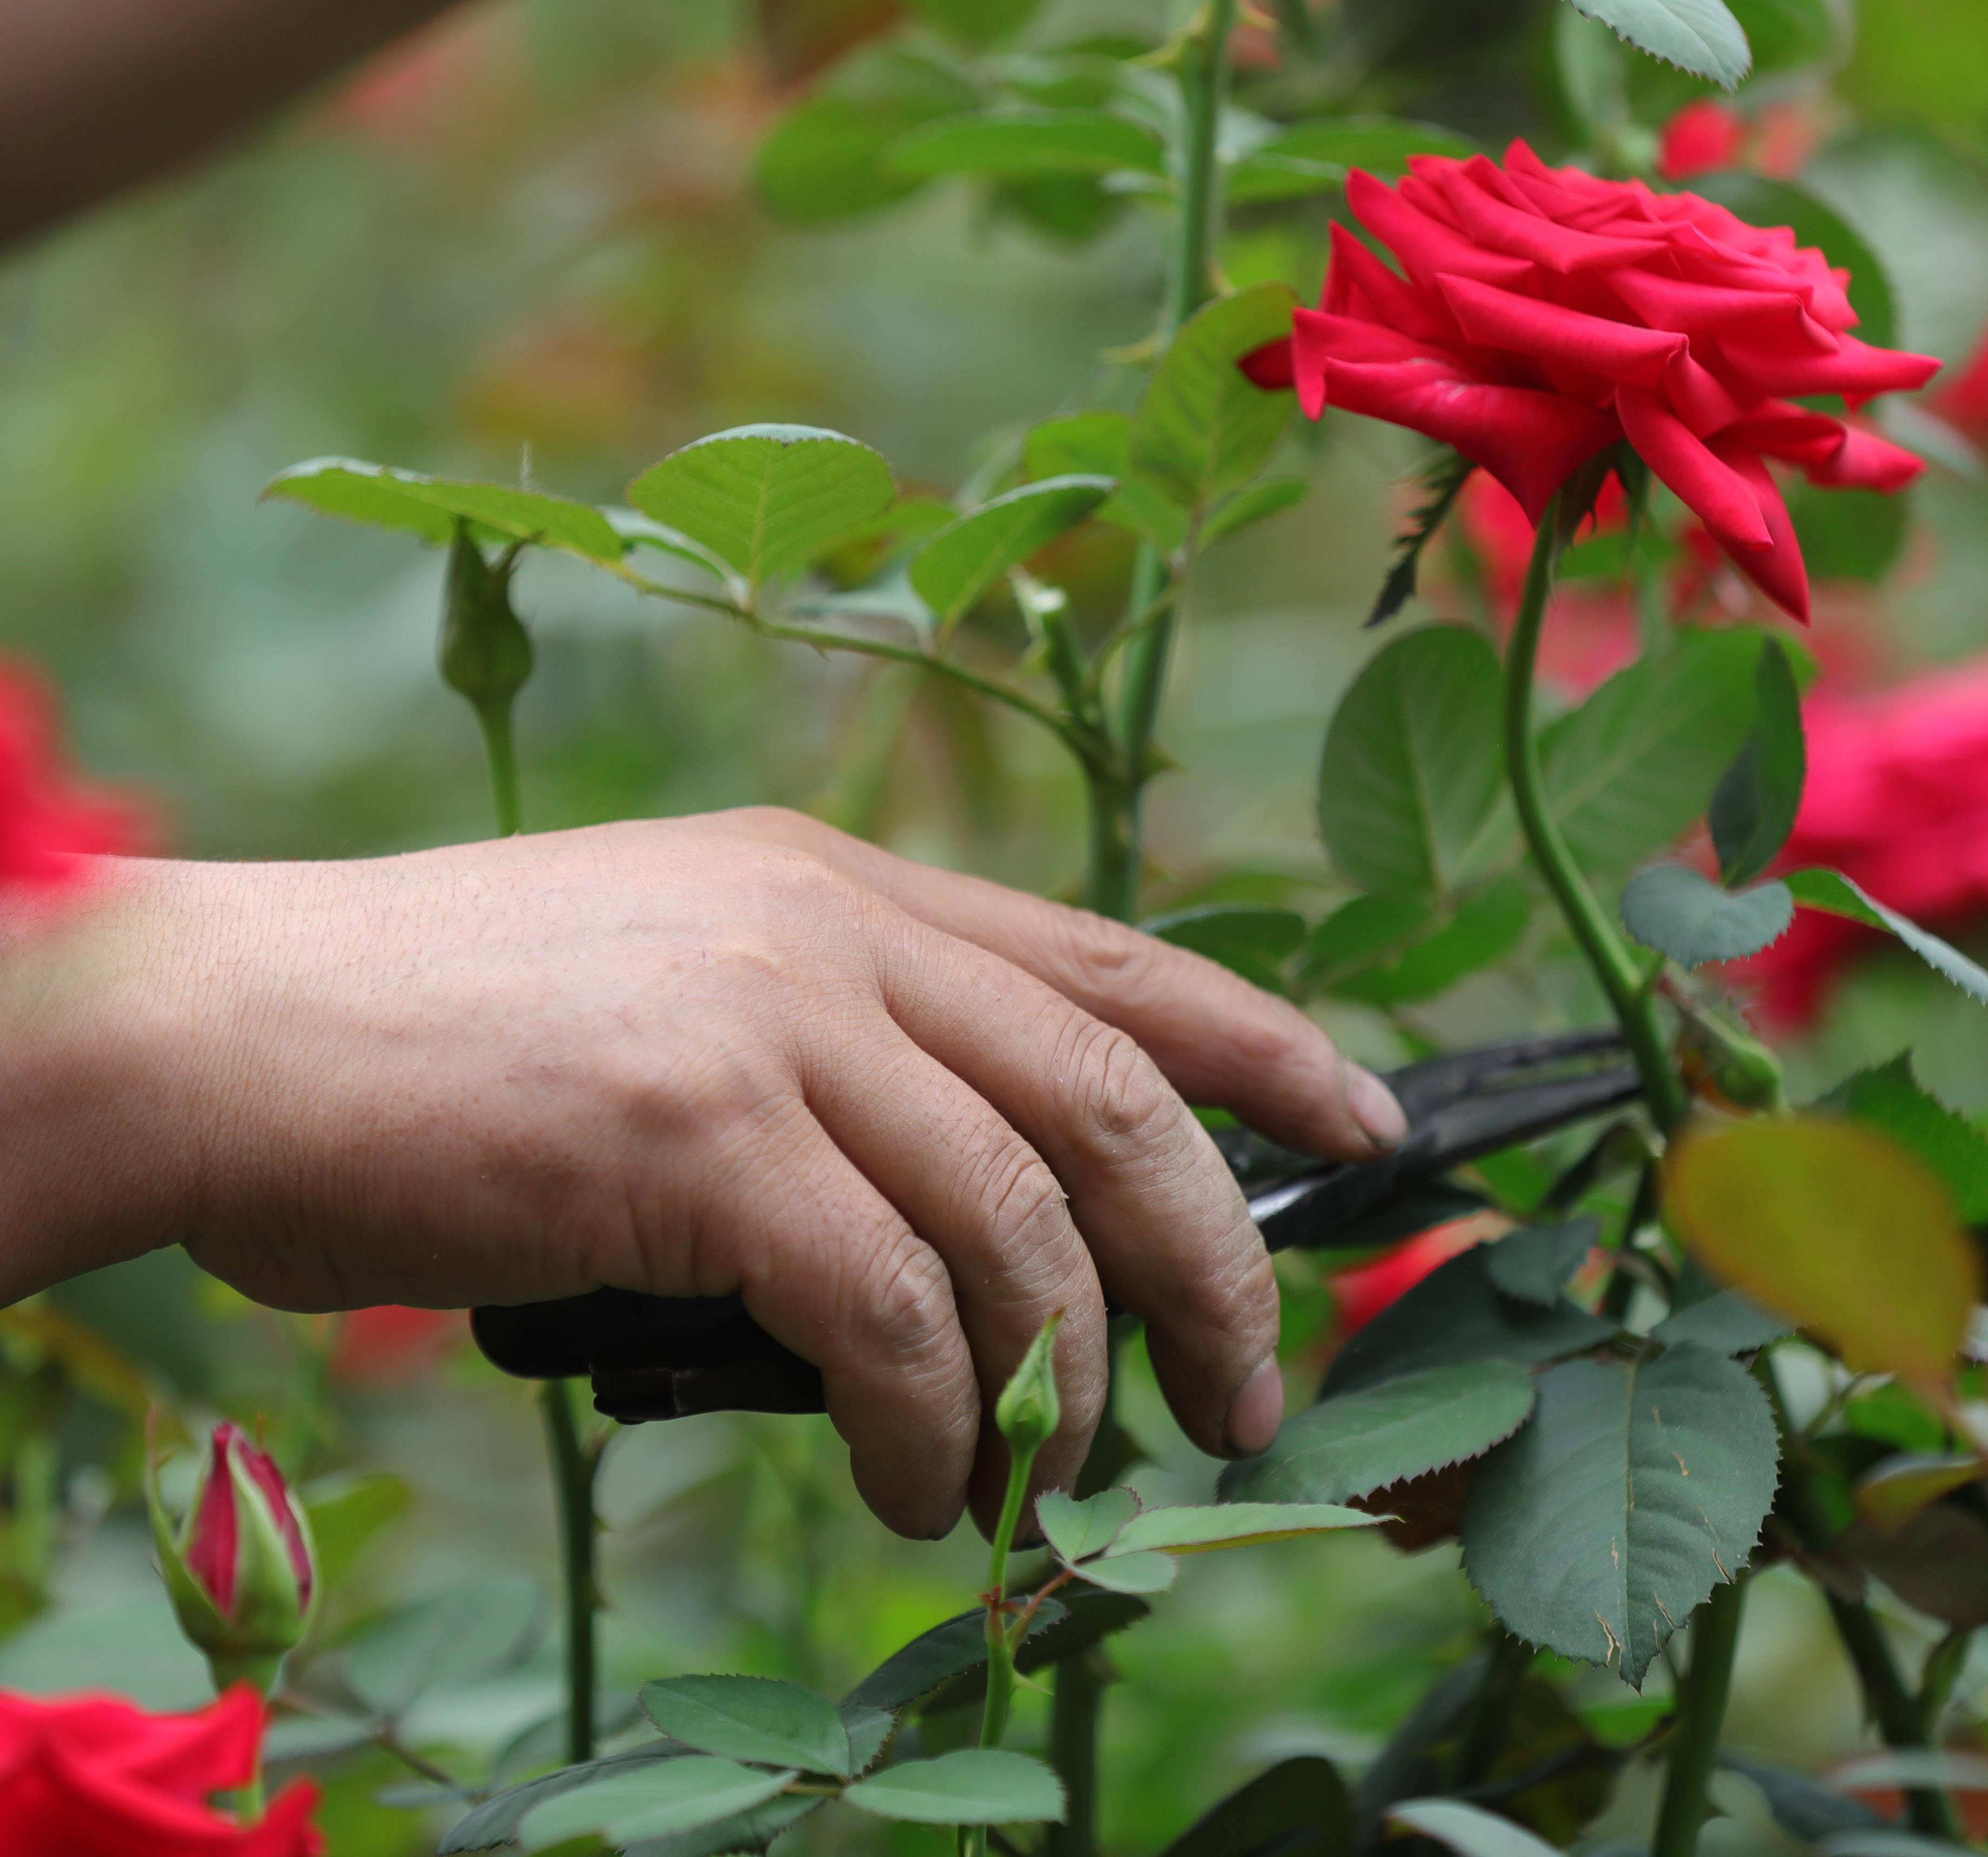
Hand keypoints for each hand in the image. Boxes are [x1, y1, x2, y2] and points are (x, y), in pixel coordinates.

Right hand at [0, 809, 1407, 1536]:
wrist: (234, 1028)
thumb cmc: (445, 1040)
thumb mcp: (682, 994)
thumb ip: (839, 1072)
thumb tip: (976, 1251)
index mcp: (845, 886)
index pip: (1119, 962)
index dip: (1270, 1049)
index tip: (1369, 1128)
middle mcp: (836, 929)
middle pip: (1117, 1101)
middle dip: (1218, 1260)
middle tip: (1249, 1388)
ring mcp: (771, 1022)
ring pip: (1023, 1219)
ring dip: (1069, 1376)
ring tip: (1057, 1477)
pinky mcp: (694, 1136)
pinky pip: (888, 1312)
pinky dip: (931, 1421)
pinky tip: (923, 1486)